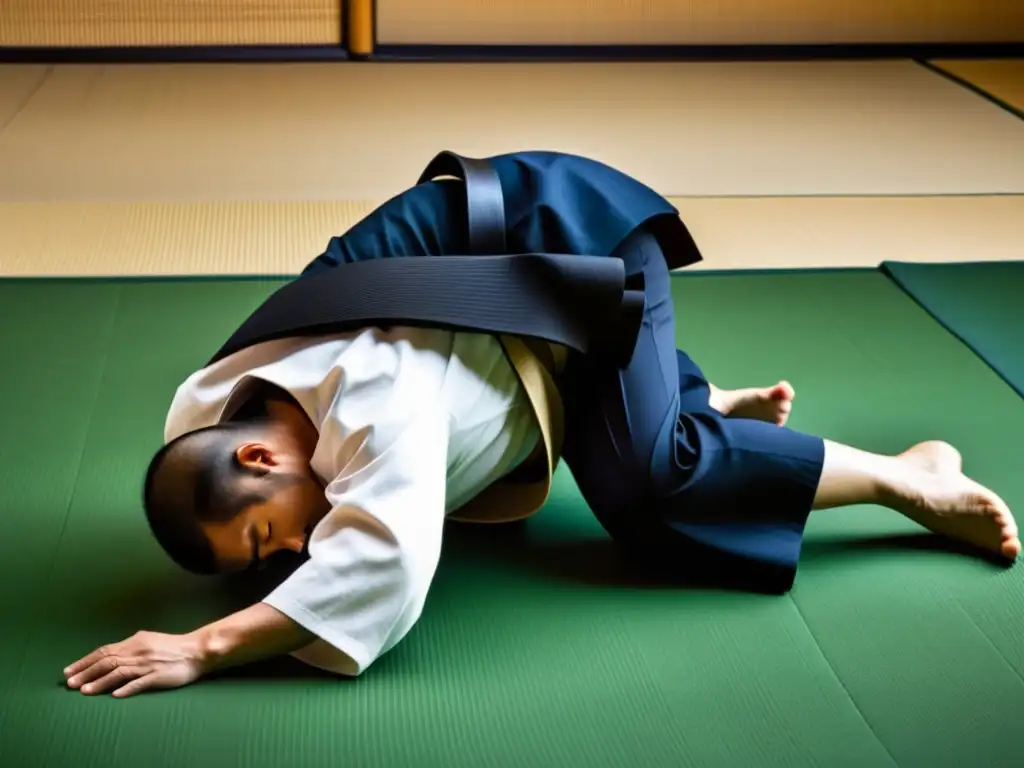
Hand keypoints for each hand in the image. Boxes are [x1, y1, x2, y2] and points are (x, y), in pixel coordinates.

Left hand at [64, 630, 208, 698]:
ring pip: (119, 672)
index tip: (69, 671)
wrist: (196, 651)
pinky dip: (126, 688)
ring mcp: (148, 664)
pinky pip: (140, 683)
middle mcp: (139, 652)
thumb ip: (130, 647)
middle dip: (86, 672)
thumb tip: (110, 654)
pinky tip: (115, 695)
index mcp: (135, 641)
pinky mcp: (158, 676)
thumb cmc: (171, 647)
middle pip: (107, 661)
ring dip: (100, 682)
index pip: (105, 651)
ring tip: (84, 691)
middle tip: (69, 683)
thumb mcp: (148, 641)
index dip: (85, 661)